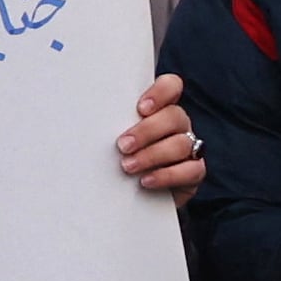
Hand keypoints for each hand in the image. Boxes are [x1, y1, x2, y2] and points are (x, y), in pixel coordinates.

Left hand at [119, 75, 202, 204]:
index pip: (171, 86)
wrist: (130, 193)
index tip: (141, 108)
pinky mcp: (194, 172)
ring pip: (182, 143)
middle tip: (123, 145)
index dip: (160, 93)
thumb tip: (86, 121)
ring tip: (128, 166)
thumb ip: (112, 124)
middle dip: (147, 131)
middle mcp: (178, 124)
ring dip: (152, 155)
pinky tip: (146, 180)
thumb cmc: (119, 158)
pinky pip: (191, 170)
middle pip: (174, 116)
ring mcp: (190, 147)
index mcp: (160, 108)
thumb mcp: (113, 137)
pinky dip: (167, 175)